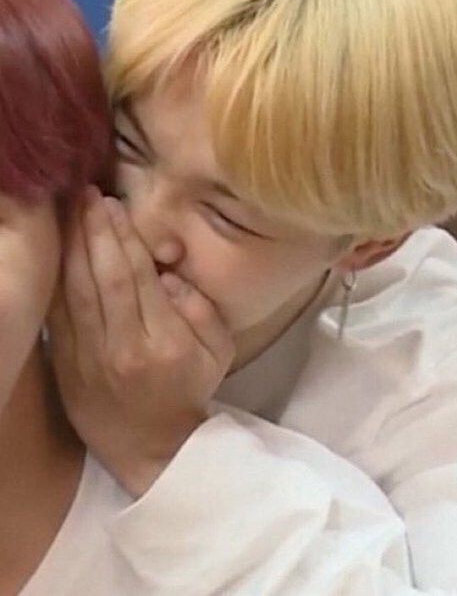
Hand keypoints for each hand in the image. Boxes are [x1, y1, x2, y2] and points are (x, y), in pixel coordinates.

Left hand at [48, 186, 234, 496]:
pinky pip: (58, 315)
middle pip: (102, 277)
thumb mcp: (218, 350)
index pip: (137, 276)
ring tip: (67, 211)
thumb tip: (167, 273)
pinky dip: (54, 280)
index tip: (111, 203)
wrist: (152, 447)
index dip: (122, 236)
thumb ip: (200, 306)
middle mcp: (121, 348)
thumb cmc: (189, 390)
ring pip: (74, 292)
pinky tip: (54, 251)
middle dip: (91, 230)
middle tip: (84, 193)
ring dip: (69, 247)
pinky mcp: (66, 365)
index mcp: (163, 342)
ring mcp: (88, 359)